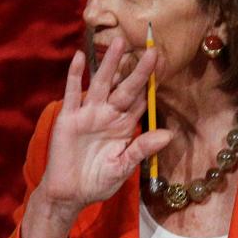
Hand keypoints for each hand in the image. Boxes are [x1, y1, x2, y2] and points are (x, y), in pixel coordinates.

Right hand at [37, 37, 171, 219]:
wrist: (69, 194)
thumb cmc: (98, 181)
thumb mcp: (123, 167)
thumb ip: (142, 149)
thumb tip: (168, 135)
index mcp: (124, 125)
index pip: (141, 99)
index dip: (152, 84)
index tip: (165, 67)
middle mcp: (108, 114)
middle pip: (125, 88)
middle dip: (138, 70)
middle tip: (151, 50)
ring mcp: (88, 114)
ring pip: (101, 84)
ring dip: (110, 64)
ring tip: (120, 43)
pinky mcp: (68, 118)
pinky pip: (72, 93)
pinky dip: (75, 75)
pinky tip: (81, 57)